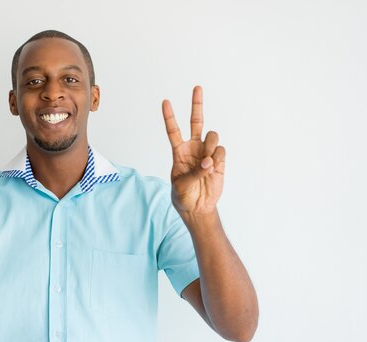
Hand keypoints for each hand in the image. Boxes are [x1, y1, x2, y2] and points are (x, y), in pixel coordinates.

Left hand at [161, 86, 224, 215]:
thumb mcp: (181, 186)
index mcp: (179, 152)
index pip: (173, 130)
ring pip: (212, 135)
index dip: (169, 116)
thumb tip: (208, 162)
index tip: (165, 101)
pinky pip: (221, 150)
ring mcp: (207, 152)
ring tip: (206, 164)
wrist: (198, 208)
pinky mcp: (219, 160)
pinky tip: (213, 168)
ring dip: (210, 147)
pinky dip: (217, 158)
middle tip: (197, 87)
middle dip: (197, 104)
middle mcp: (193, 148)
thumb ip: (194, 172)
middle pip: (196, 121)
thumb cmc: (183, 196)